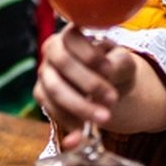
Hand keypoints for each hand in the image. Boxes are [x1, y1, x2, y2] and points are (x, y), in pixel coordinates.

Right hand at [34, 28, 141, 149]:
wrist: (108, 88)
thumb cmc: (115, 68)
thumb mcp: (124, 63)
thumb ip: (119, 63)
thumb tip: (107, 72)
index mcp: (73, 35)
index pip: (73, 39)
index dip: (90, 55)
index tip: (110, 71)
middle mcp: (53, 50)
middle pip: (63, 63)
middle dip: (89, 83)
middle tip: (112, 99)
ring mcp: (45, 72)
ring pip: (54, 88)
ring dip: (79, 106)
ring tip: (105, 118)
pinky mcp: (42, 94)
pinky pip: (50, 108)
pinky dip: (68, 121)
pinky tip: (85, 131)